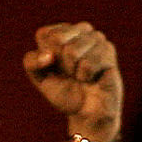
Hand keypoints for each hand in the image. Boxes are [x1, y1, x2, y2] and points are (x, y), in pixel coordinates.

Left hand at [24, 22, 121, 141]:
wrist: (84, 111)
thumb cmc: (62, 90)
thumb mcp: (39, 77)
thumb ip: (32, 62)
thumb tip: (49, 55)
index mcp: (62, 32)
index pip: (44, 34)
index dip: (43, 57)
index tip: (53, 67)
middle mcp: (82, 30)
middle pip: (58, 39)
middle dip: (58, 63)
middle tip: (68, 73)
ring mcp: (97, 38)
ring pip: (73, 50)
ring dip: (72, 71)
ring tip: (81, 76)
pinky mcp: (109, 50)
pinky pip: (87, 63)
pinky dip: (85, 76)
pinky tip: (91, 78)